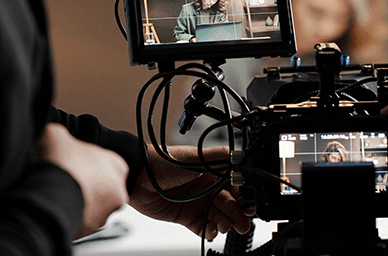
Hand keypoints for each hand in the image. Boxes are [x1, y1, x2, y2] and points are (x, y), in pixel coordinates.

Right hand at [37, 123, 128, 239]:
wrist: (51, 193)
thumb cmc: (61, 165)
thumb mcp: (56, 135)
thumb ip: (60, 135)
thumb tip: (54, 136)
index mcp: (116, 165)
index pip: (109, 164)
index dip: (89, 163)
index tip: (75, 163)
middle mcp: (118, 191)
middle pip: (103, 188)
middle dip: (86, 185)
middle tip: (66, 179)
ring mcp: (105, 213)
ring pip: (92, 207)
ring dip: (78, 201)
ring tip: (58, 194)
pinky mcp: (91, 229)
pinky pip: (80, 222)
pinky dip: (70, 216)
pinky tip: (55, 206)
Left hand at [130, 144, 252, 240]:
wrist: (138, 176)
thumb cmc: (163, 162)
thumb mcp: (196, 158)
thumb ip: (220, 158)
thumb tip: (240, 156)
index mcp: (211, 173)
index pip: (234, 188)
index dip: (243, 198)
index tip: (249, 206)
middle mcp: (205, 189)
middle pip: (228, 205)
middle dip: (237, 215)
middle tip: (242, 224)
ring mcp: (196, 203)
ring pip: (217, 217)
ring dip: (224, 224)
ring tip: (224, 227)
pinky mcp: (185, 216)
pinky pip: (202, 227)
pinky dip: (208, 231)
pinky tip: (210, 230)